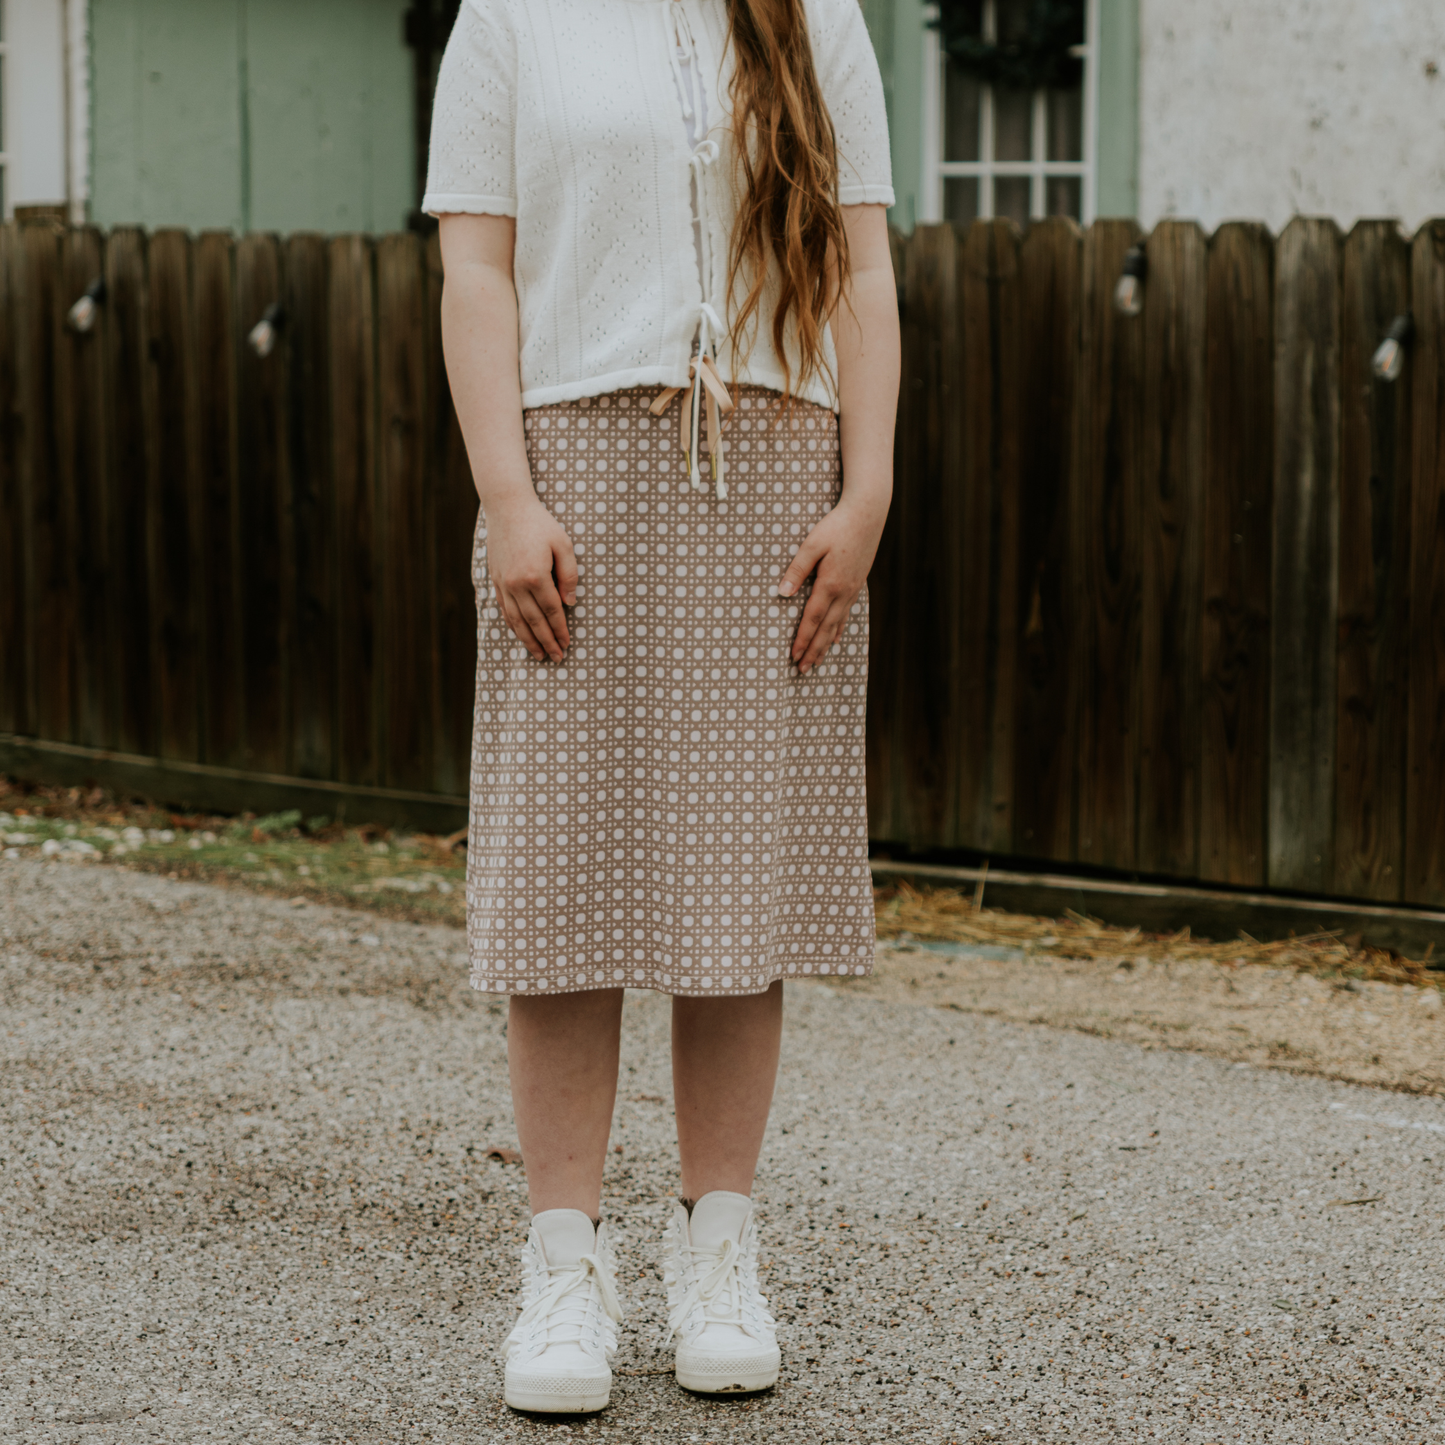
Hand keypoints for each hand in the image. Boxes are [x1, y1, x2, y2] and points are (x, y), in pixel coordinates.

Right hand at [486, 497, 577, 661]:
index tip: (567, 644)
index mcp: (536, 575)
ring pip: (516, 620)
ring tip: (539, 655)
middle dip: (546, 642)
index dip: (560, 630)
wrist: (507, 508)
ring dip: (528, 640)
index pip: (552, 611)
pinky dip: (513, 626)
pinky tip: (521, 635)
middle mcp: (516, 584)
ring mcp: (503, 583)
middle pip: (534, 621)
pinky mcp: (495, 580)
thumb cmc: (540, 523)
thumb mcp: (564, 544)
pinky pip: (505, 610)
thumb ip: (569, 575)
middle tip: (556, 658)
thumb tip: (570, 603)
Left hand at [777, 496, 887, 674]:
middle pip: (825, 628)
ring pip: (837, 624)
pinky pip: (846, 613)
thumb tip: (782, 594)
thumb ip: (797, 570)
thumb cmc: (836, 525)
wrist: (868, 513)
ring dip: (825, 645)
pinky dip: (839, 629)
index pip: (813, 618)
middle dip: (813, 650)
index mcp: (830, 583)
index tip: (793, 656)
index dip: (802, 639)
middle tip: (802, 670)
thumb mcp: (811, 544)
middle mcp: (843, 591)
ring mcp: (853, 589)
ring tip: (816, 662)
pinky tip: (835, 638)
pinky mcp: (857, 583)